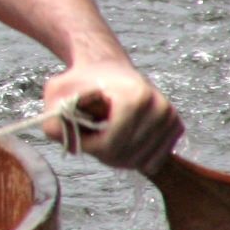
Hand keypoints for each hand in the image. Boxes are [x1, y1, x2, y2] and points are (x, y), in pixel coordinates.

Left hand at [41, 61, 183, 175]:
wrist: (107, 67)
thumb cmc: (81, 82)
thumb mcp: (56, 93)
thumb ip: (52, 120)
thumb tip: (63, 140)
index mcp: (135, 97)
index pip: (111, 144)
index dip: (88, 147)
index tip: (76, 135)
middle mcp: (160, 107)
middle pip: (127, 156)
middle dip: (101, 152)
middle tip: (90, 133)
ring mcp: (171, 118)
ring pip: (140, 162)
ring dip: (117, 156)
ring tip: (105, 132)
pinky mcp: (176, 127)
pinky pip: (153, 160)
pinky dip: (133, 156)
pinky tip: (122, 136)